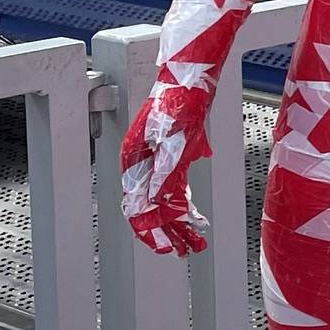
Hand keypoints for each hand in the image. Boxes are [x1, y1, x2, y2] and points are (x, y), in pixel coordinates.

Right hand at [119, 83, 215, 255]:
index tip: (165, 248)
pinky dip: (185, 205)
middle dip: (168, 233)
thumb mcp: (173, 138)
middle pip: (151, 208)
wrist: (190, 78)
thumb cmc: (177, 102)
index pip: (137, 206)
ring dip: (179, 222)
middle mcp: (142, 165)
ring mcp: (157, 162)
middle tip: (185, 251)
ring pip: (165, 201)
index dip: (150, 230)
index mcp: (134, 161)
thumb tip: (159, 198)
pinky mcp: (173, 157)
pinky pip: (175, 188)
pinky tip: (195, 218)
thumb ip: (166, 170)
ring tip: (195, 242)